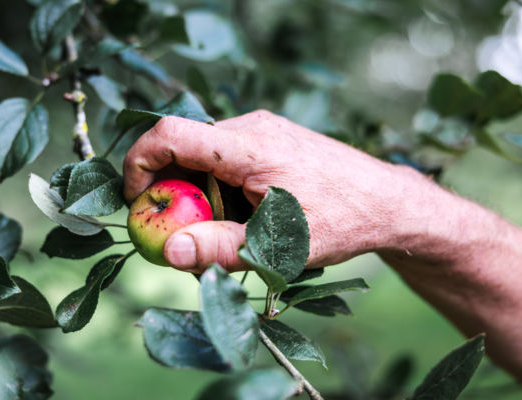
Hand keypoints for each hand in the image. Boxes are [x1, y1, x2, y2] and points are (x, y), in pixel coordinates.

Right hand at [124, 110, 411, 272]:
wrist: (387, 201)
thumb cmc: (343, 221)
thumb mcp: (281, 246)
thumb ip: (222, 248)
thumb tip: (169, 252)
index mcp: (251, 146)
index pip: (172, 133)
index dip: (139, 162)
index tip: (134, 201)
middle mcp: (252, 128)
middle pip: (184, 149)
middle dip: (171, 192)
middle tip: (184, 236)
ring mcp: (262, 131)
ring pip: (204, 157)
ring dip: (199, 195)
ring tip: (226, 233)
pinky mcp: (270, 141)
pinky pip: (226, 159)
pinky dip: (219, 189)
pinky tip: (244, 217)